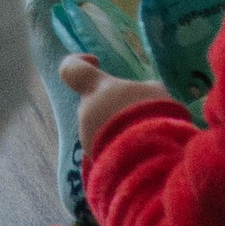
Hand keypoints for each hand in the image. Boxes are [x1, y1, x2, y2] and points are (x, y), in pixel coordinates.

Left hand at [58, 52, 178, 152]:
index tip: (97, 63)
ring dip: (115, 128)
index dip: (79, 62)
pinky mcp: (95, 164)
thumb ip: (137, 89)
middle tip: (137, 112)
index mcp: (96, 90)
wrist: (149, 163)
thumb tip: (137, 95)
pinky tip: (137, 150)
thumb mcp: (154, 91)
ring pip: (98, 128)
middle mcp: (85, 115)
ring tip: (142, 134)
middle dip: (111, 105)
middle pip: (91, 102)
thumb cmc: (150, 117)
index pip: (70, 69)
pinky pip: (104, 148)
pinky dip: (117, 147)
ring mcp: (87, 142)